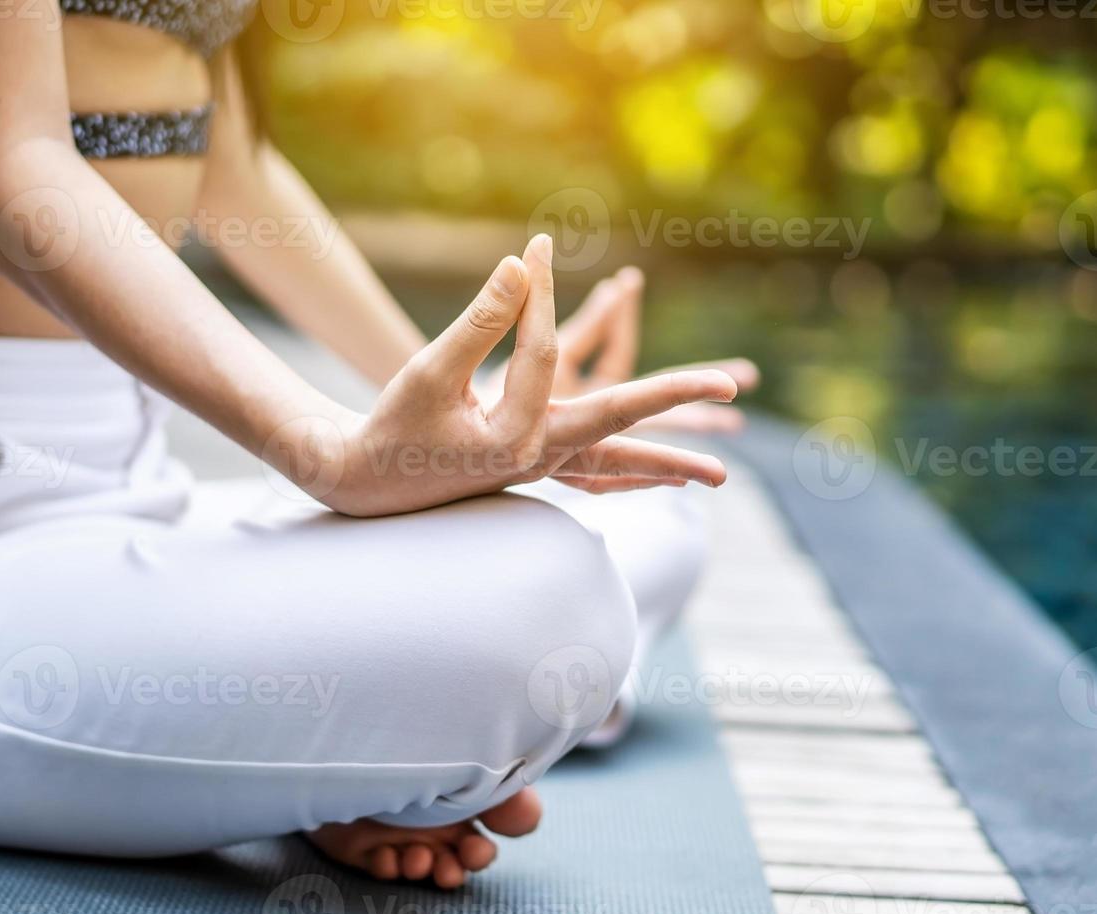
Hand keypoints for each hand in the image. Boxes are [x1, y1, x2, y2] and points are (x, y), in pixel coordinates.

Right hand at [271, 236, 738, 516]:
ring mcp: (543, 468)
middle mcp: (541, 459)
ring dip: (668, 464)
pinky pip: (600, 475)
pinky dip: (633, 475)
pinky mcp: (537, 467)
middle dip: (675, 400)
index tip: (534, 247)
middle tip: (731, 383)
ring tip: (720, 474)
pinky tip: (661, 480)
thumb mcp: (431, 370)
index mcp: (516, 440)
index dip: (536, 295)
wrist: (365, 482)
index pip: (542, 354)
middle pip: (622, 427)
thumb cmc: (393, 428)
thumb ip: (481, 321)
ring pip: (620, 467)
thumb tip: (522, 266)